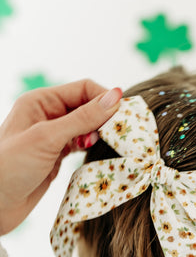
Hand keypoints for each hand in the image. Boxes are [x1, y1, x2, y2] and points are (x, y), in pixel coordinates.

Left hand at [0, 80, 122, 234]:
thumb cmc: (9, 168)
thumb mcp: (48, 138)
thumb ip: (83, 118)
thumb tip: (115, 97)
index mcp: (41, 101)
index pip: (84, 89)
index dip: (105, 100)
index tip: (124, 117)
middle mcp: (48, 115)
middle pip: (88, 107)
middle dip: (105, 119)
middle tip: (120, 136)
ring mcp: (53, 136)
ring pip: (88, 127)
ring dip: (101, 135)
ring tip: (106, 147)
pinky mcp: (57, 156)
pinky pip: (83, 145)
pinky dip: (94, 148)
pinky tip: (99, 155)